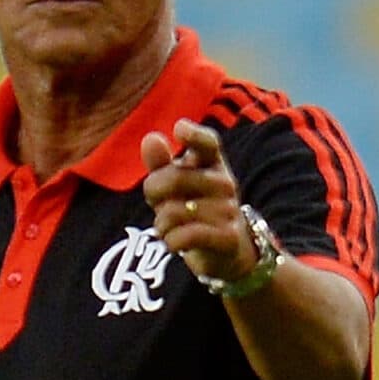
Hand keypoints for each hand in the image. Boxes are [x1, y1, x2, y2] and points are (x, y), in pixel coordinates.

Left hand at [141, 120, 257, 282]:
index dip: (194, 135)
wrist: (225, 251)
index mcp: (212, 164)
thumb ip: (160, 164)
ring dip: (162, 225)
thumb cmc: (194, 210)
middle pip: (172, 180)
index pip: (207, 143)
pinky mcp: (227, 237)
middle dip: (154, 195)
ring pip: (172, 213)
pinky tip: (177, 242)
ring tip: (173, 228)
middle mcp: (224, 183)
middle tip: (161, 206)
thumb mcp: (175, 186)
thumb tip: (150, 138)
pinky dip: (171, 242)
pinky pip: (183, 237)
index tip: (179, 128)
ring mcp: (228, 210)